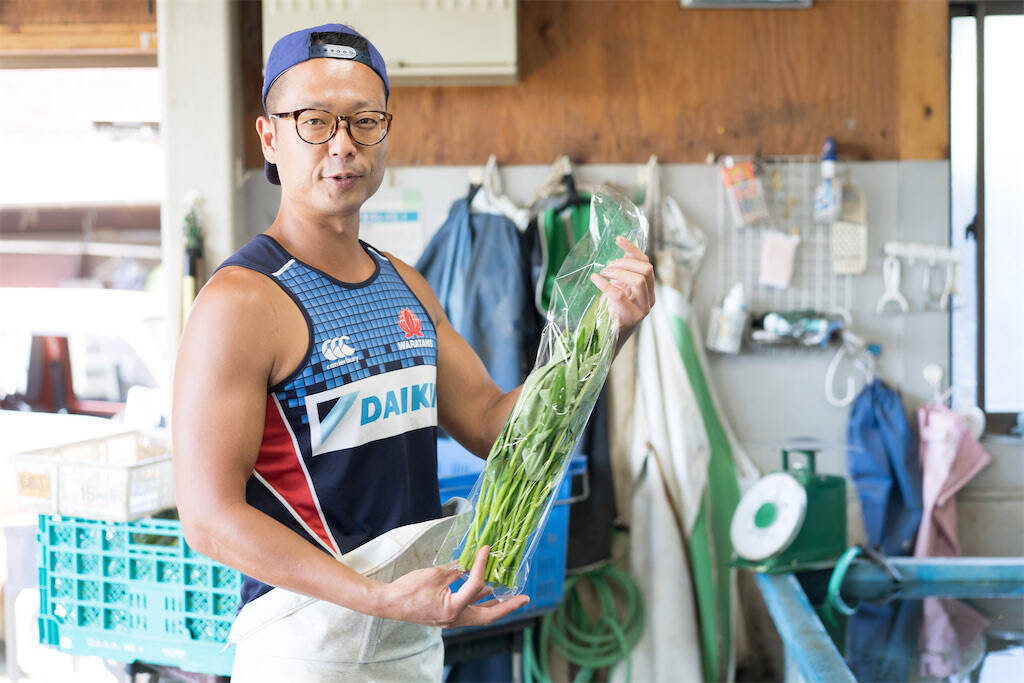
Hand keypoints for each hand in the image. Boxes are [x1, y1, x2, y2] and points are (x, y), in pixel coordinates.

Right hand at [380, 545, 529, 627]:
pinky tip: (487, 591)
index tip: (485, 550)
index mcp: (453, 609)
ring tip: (511, 595)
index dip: (482, 565)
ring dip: (496, 605)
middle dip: (508, 606)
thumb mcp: (435, 574)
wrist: (389, 603)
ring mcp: (452, 620)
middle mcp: (455, 619)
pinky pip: (470, 610)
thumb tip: (472, 563)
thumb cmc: (408, 589)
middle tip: (525, 598)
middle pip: (489, 616)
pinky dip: (480, 602)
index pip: (476, 586)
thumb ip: (457, 570)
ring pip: (481, 615)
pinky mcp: (447, 616)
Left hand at [590, 236, 655, 341]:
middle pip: (646, 270)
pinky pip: (619, 295)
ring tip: (603, 272)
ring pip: (639, 281)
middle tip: (608, 265)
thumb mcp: (619, 289)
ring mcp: (643, 308)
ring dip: (619, 272)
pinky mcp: (632, 317)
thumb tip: (622, 253)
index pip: (646, 263)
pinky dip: (605, 284)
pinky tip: (595, 279)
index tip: (618, 239)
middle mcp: (650, 298)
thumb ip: (623, 274)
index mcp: (648, 289)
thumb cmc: (612, 313)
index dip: (633, 249)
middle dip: (625, 262)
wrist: (608, 339)